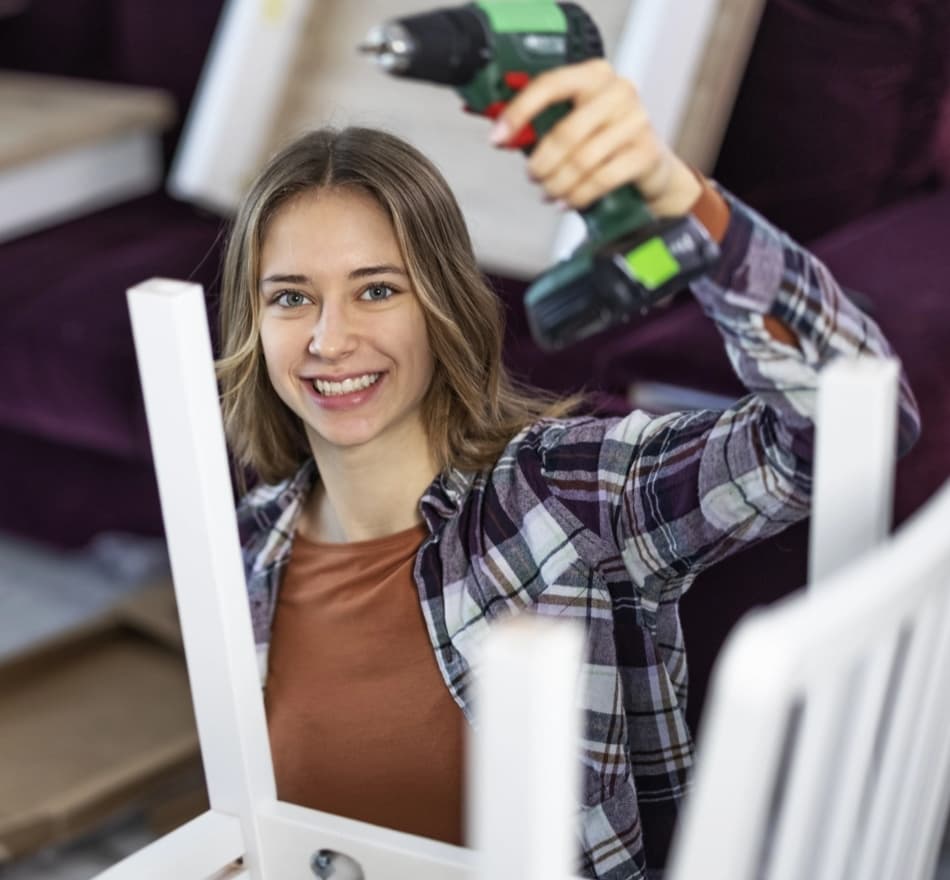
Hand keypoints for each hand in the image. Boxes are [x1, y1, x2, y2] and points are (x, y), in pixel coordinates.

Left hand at [491, 59, 700, 216]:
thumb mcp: (572, 124)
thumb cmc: (604, 143)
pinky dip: (577, 196)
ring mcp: (636, 121)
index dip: (518, 113)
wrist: (651, 167)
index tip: (497, 138)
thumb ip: (539, 125)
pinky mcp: (646, 153)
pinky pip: (601, 179)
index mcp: (595, 74)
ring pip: (581, 161)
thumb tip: (500, 134)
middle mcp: (619, 91)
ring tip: (548, 193)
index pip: (550, 85)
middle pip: (565, 132)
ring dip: (557, 184)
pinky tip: (567, 202)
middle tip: (532, 177)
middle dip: (541, 163)